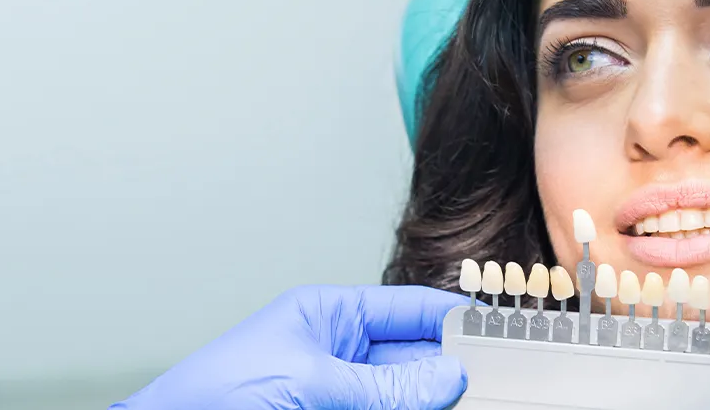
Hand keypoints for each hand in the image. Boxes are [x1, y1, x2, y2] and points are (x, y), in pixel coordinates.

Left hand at [111, 285, 471, 409]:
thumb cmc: (211, 399)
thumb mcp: (310, 383)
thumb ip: (385, 385)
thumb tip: (448, 378)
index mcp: (328, 317)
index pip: (409, 309)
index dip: (455, 319)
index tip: (499, 333)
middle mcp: (337, 353)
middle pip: (416, 358)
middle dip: (453, 369)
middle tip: (498, 382)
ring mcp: (337, 391)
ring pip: (407, 393)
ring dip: (437, 397)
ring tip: (475, 399)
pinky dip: (416, 408)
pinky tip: (439, 408)